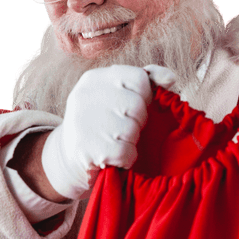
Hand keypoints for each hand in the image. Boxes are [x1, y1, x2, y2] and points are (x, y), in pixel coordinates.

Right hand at [41, 64, 176, 198]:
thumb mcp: (116, 96)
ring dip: (131, 141)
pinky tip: (114, 157)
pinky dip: (127, 159)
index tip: (131, 108)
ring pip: (132, 129)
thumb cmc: (102, 125)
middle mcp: (85, 96)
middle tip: (121, 129)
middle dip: (137, 121)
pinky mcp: (87, 149)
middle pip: (137, 105)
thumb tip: (170, 78)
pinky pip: (126, 152)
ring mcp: (83, 122)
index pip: (138, 78)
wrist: (67, 160)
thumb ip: (146, 82)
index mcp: (94, 79)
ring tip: (115, 142)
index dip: (144, 96)